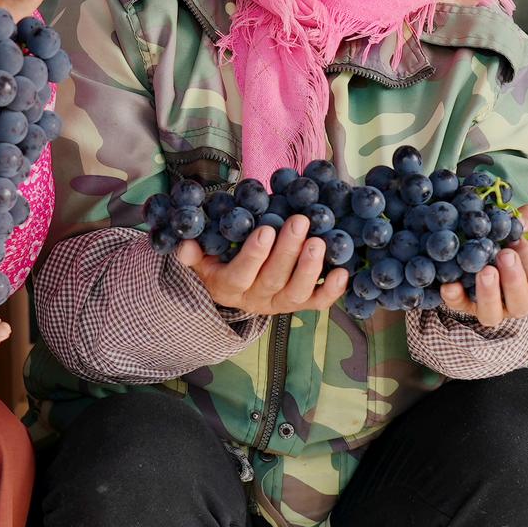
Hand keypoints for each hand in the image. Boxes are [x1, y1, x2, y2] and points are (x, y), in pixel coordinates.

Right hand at [175, 214, 348, 316]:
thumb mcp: (201, 259)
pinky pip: (316, 303)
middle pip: (272, 280)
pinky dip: (331, 291)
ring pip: (295, 293)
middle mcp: (255, 299)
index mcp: (228, 286)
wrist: (234, 288)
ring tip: (319, 243)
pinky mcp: (298, 304)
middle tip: (300, 222)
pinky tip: (342, 272)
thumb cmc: (219, 262)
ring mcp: (278, 304)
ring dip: (309, 268)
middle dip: (288, 251)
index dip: (254, 255)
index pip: (240, 274)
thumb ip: (193, 252)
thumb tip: (185, 245)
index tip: (266, 230)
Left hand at [440, 205, 527, 325]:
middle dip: (513, 281)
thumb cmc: (515, 242)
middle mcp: (517, 302)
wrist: (491, 250)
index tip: (518, 241)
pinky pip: (460, 307)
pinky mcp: (466, 306)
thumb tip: (521, 221)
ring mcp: (492, 308)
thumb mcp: (527, 228)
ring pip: (492, 314)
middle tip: (503, 255)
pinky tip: (450, 285)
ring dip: (488, 294)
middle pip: (521, 304)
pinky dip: (455, 297)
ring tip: (484, 271)